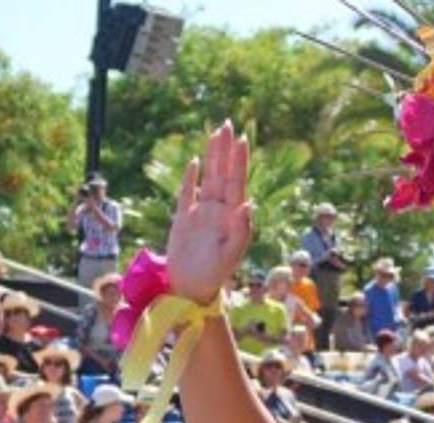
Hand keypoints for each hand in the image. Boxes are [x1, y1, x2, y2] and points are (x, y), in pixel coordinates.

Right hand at [165, 122, 252, 304]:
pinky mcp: (184, 219)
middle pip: (222, 174)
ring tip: (215, 135)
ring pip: (207, 179)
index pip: (237, 182)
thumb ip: (242, 228)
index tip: (242, 139)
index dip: (239, 161)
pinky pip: (187, 194)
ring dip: (211, 157)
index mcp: (233, 217)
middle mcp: (219, 211)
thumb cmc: (216, 273)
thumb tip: (249, 201)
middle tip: (227, 125)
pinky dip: (190, 178)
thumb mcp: (232, 252)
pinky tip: (195, 162)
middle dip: (225, 150)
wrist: (192, 287)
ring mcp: (202, 213)